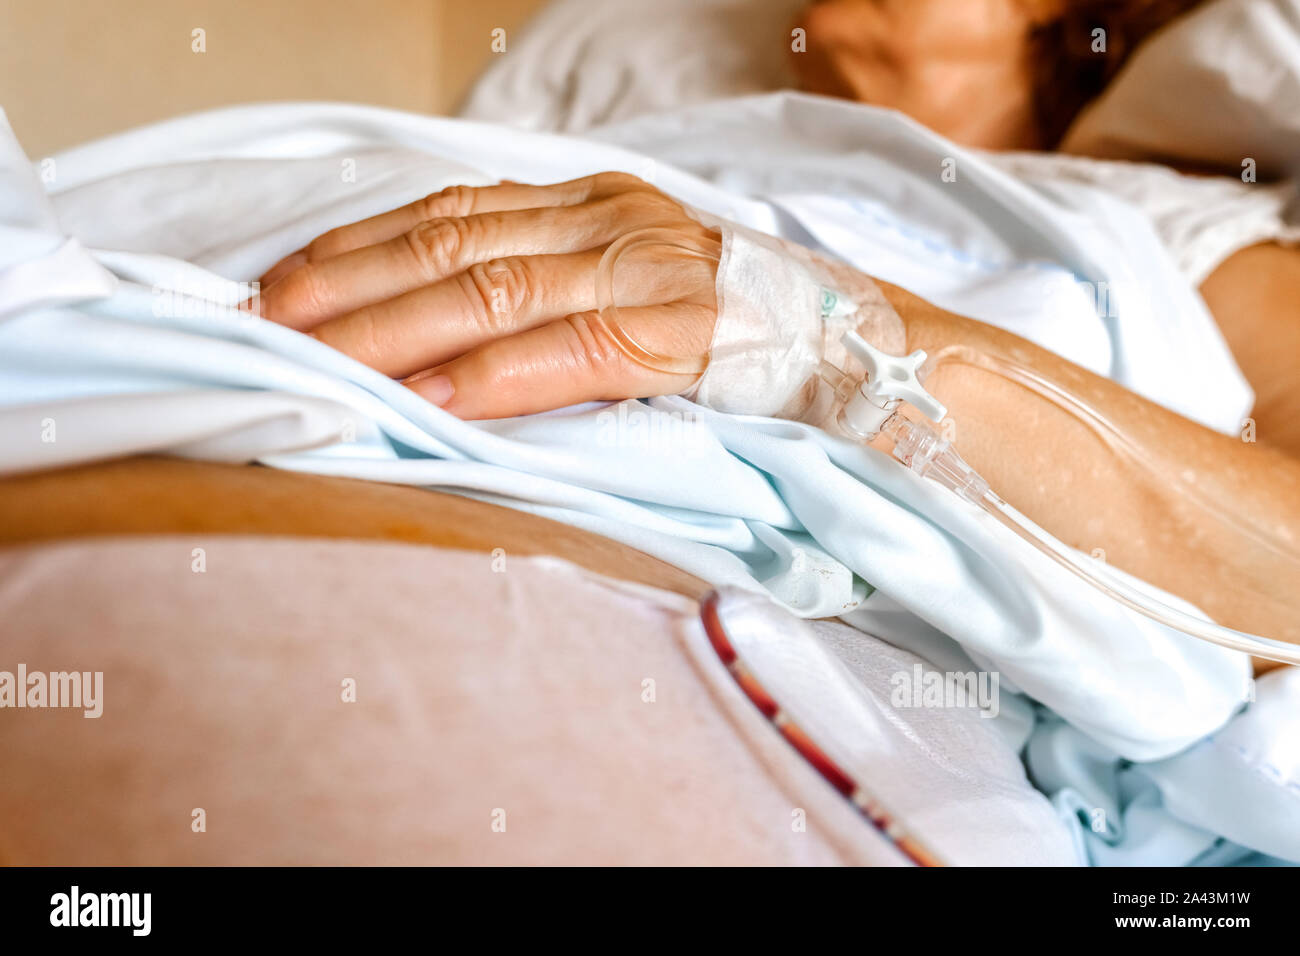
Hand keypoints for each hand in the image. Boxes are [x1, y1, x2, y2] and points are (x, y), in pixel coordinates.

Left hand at [256, 173, 719, 418]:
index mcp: (586, 205)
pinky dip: (491, 378)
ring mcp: (643, 269)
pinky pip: (568, 351)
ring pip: (490, 291)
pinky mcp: (679, 330)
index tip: (281, 284)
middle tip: (265, 328)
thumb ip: (542, 292)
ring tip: (316, 365)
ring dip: (391, 334)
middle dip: (346, 289)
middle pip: (448, 246)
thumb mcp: (626, 283)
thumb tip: (433, 339)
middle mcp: (605, 221)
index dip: (356, 247)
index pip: (448, 211)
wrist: (847, 345)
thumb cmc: (725, 331)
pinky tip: (427, 402)